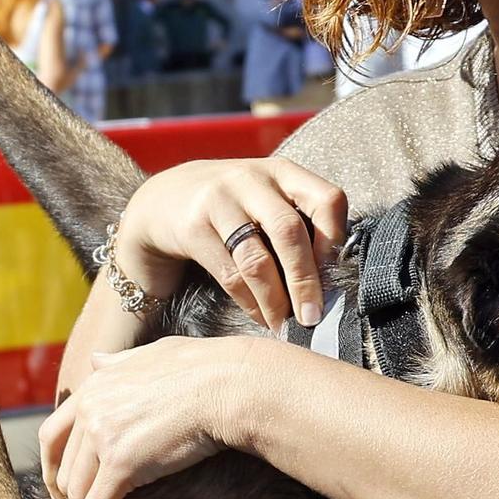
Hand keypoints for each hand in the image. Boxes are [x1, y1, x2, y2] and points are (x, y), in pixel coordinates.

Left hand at [38, 334, 260, 498]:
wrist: (230, 385)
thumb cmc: (205, 369)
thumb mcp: (153, 354)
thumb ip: (119, 362)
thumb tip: (96, 360)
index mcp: (93, 386)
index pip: (50, 435)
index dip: (55, 469)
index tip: (68, 490)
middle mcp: (90, 409)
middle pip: (64, 471)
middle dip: (80, 497)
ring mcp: (102, 436)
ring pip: (79, 494)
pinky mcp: (122, 463)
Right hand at [116, 157, 346, 332]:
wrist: (162, 200)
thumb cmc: (233, 208)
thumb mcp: (268, 200)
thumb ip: (300, 226)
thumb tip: (333, 283)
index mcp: (283, 172)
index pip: (327, 199)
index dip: (335, 240)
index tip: (335, 276)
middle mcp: (252, 180)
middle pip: (289, 232)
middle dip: (305, 281)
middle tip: (314, 317)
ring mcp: (218, 200)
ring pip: (256, 259)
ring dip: (276, 300)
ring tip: (286, 326)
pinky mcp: (192, 226)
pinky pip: (229, 274)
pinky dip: (250, 303)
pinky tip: (261, 317)